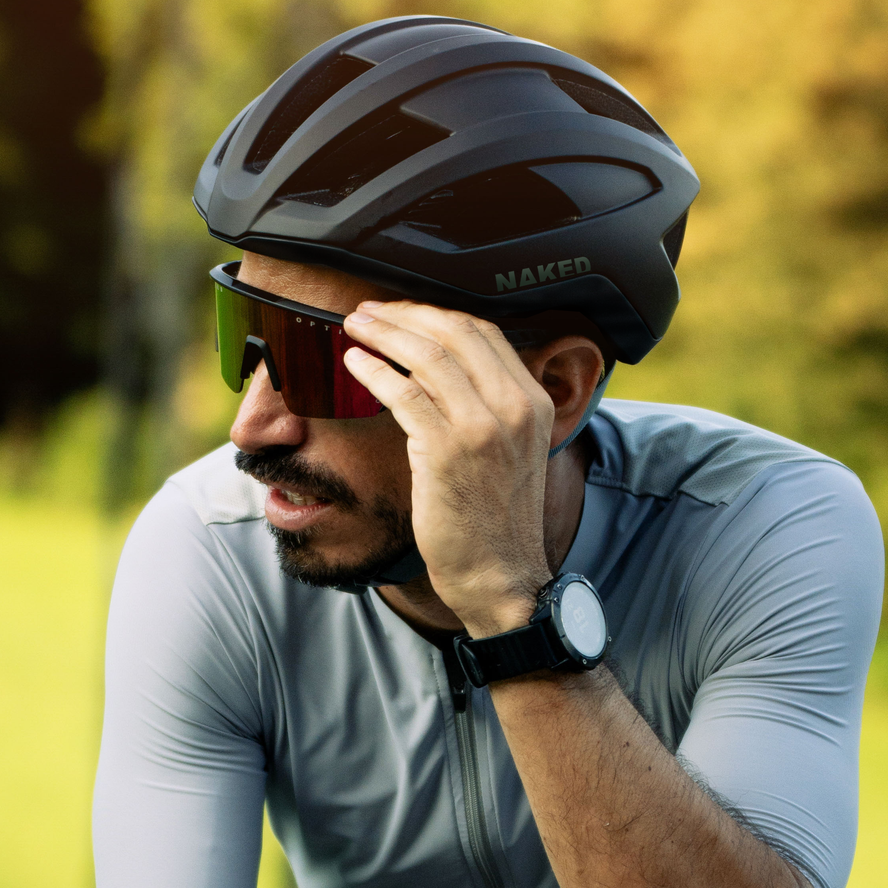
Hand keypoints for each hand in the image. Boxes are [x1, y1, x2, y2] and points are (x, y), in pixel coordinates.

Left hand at [341, 302, 553, 632]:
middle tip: (369, 311)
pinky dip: (374, 371)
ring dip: (383, 334)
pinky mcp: (446, 451)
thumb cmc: (495, 521)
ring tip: (353, 327)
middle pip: (455, 332)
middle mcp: (514, 407)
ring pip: (427, 356)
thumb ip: (491, 408)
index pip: (485, 332)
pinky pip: (403, 394)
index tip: (402, 312)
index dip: (436, 313)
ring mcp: (482, 428)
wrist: (500, 576)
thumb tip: (443, 371)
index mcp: (534, 402)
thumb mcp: (512, 452)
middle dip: (405, 313)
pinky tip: (353, 364)